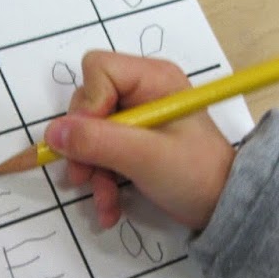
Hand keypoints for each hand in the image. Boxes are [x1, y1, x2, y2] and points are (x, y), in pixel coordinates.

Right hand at [45, 52, 234, 230]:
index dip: (88, 105)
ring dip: (91, 170)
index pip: (97, 70)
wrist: (225, 208)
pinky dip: (101, 180)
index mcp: (153, 78)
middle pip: (87, 103)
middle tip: (87, 176)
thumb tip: (53, 133)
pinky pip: (101, 152)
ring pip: (89, 133)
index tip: (96, 141)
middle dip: (84, 146)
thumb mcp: (145, 158)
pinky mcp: (134, 141)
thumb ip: (97, 142)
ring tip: (104, 200)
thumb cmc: (196, 175)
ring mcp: (138, 116)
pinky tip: (110, 206)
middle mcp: (142, 90)